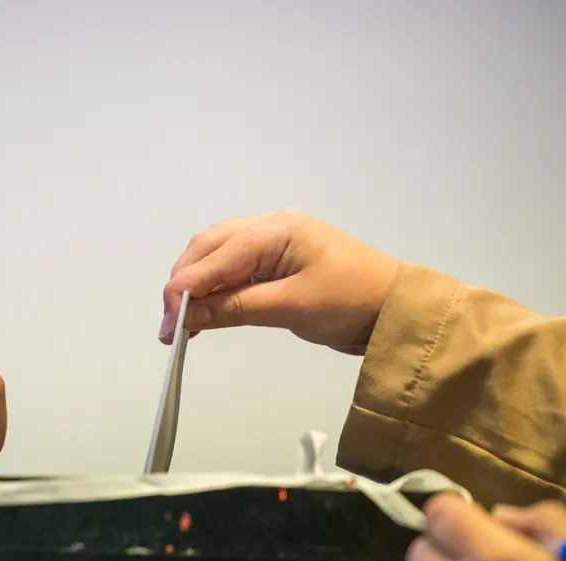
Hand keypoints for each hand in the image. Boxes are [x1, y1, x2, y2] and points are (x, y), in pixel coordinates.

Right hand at [159, 209, 400, 349]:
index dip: (184, 290)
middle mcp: (270, 226)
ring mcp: (273, 242)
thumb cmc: (352, 302)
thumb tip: (186, 317)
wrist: (397, 309)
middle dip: (183, 285)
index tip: (168, 326)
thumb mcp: (291, 308)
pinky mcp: (276, 261)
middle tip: (171, 328)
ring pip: (216, 256)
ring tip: (183, 324)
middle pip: (208, 248)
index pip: (215, 256)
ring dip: (195, 286)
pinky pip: (233, 268)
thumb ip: (234, 309)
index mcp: (277, 229)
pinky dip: (214, 289)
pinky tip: (204, 313)